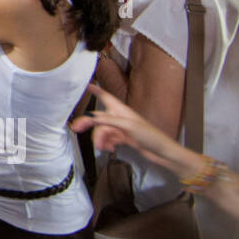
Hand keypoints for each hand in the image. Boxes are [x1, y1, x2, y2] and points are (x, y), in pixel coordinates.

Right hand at [70, 85, 201, 177]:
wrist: (162, 152)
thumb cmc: (151, 136)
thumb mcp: (127, 126)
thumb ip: (107, 121)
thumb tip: (91, 117)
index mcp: (121, 110)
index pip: (106, 96)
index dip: (96, 90)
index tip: (86, 85)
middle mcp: (120, 117)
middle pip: (98, 118)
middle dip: (89, 125)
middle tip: (76, 129)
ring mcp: (121, 128)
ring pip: (102, 131)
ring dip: (99, 139)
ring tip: (102, 147)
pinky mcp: (123, 138)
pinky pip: (108, 139)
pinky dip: (106, 143)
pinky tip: (109, 148)